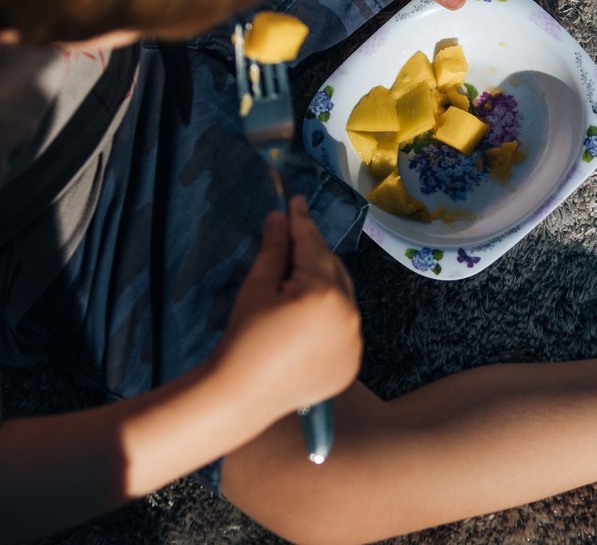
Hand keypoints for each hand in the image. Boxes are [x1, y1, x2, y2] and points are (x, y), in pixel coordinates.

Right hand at [213, 196, 361, 415]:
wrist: (242, 395)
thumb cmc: (244, 337)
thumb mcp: (257, 287)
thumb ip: (274, 250)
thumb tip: (280, 218)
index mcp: (324, 292)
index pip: (313, 245)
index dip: (301, 221)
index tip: (296, 201)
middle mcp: (349, 315)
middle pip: (333, 270)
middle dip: (312, 256)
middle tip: (288, 248)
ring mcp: (354, 343)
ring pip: (342, 300)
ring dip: (323, 287)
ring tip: (294, 289)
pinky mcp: (351, 365)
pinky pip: (344, 329)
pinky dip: (330, 319)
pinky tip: (305, 321)